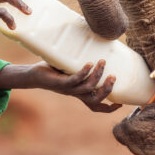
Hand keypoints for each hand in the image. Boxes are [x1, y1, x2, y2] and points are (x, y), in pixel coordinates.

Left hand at [0, 60, 122, 112]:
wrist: (32, 76)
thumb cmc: (54, 71)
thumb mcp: (71, 69)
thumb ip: (82, 64)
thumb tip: (96, 46)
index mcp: (80, 94)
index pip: (96, 106)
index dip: (109, 108)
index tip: (122, 104)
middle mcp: (75, 94)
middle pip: (95, 100)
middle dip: (107, 90)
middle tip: (114, 77)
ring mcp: (68, 89)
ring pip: (87, 88)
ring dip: (97, 76)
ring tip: (102, 62)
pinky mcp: (59, 83)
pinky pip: (74, 80)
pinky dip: (83, 72)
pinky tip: (89, 64)